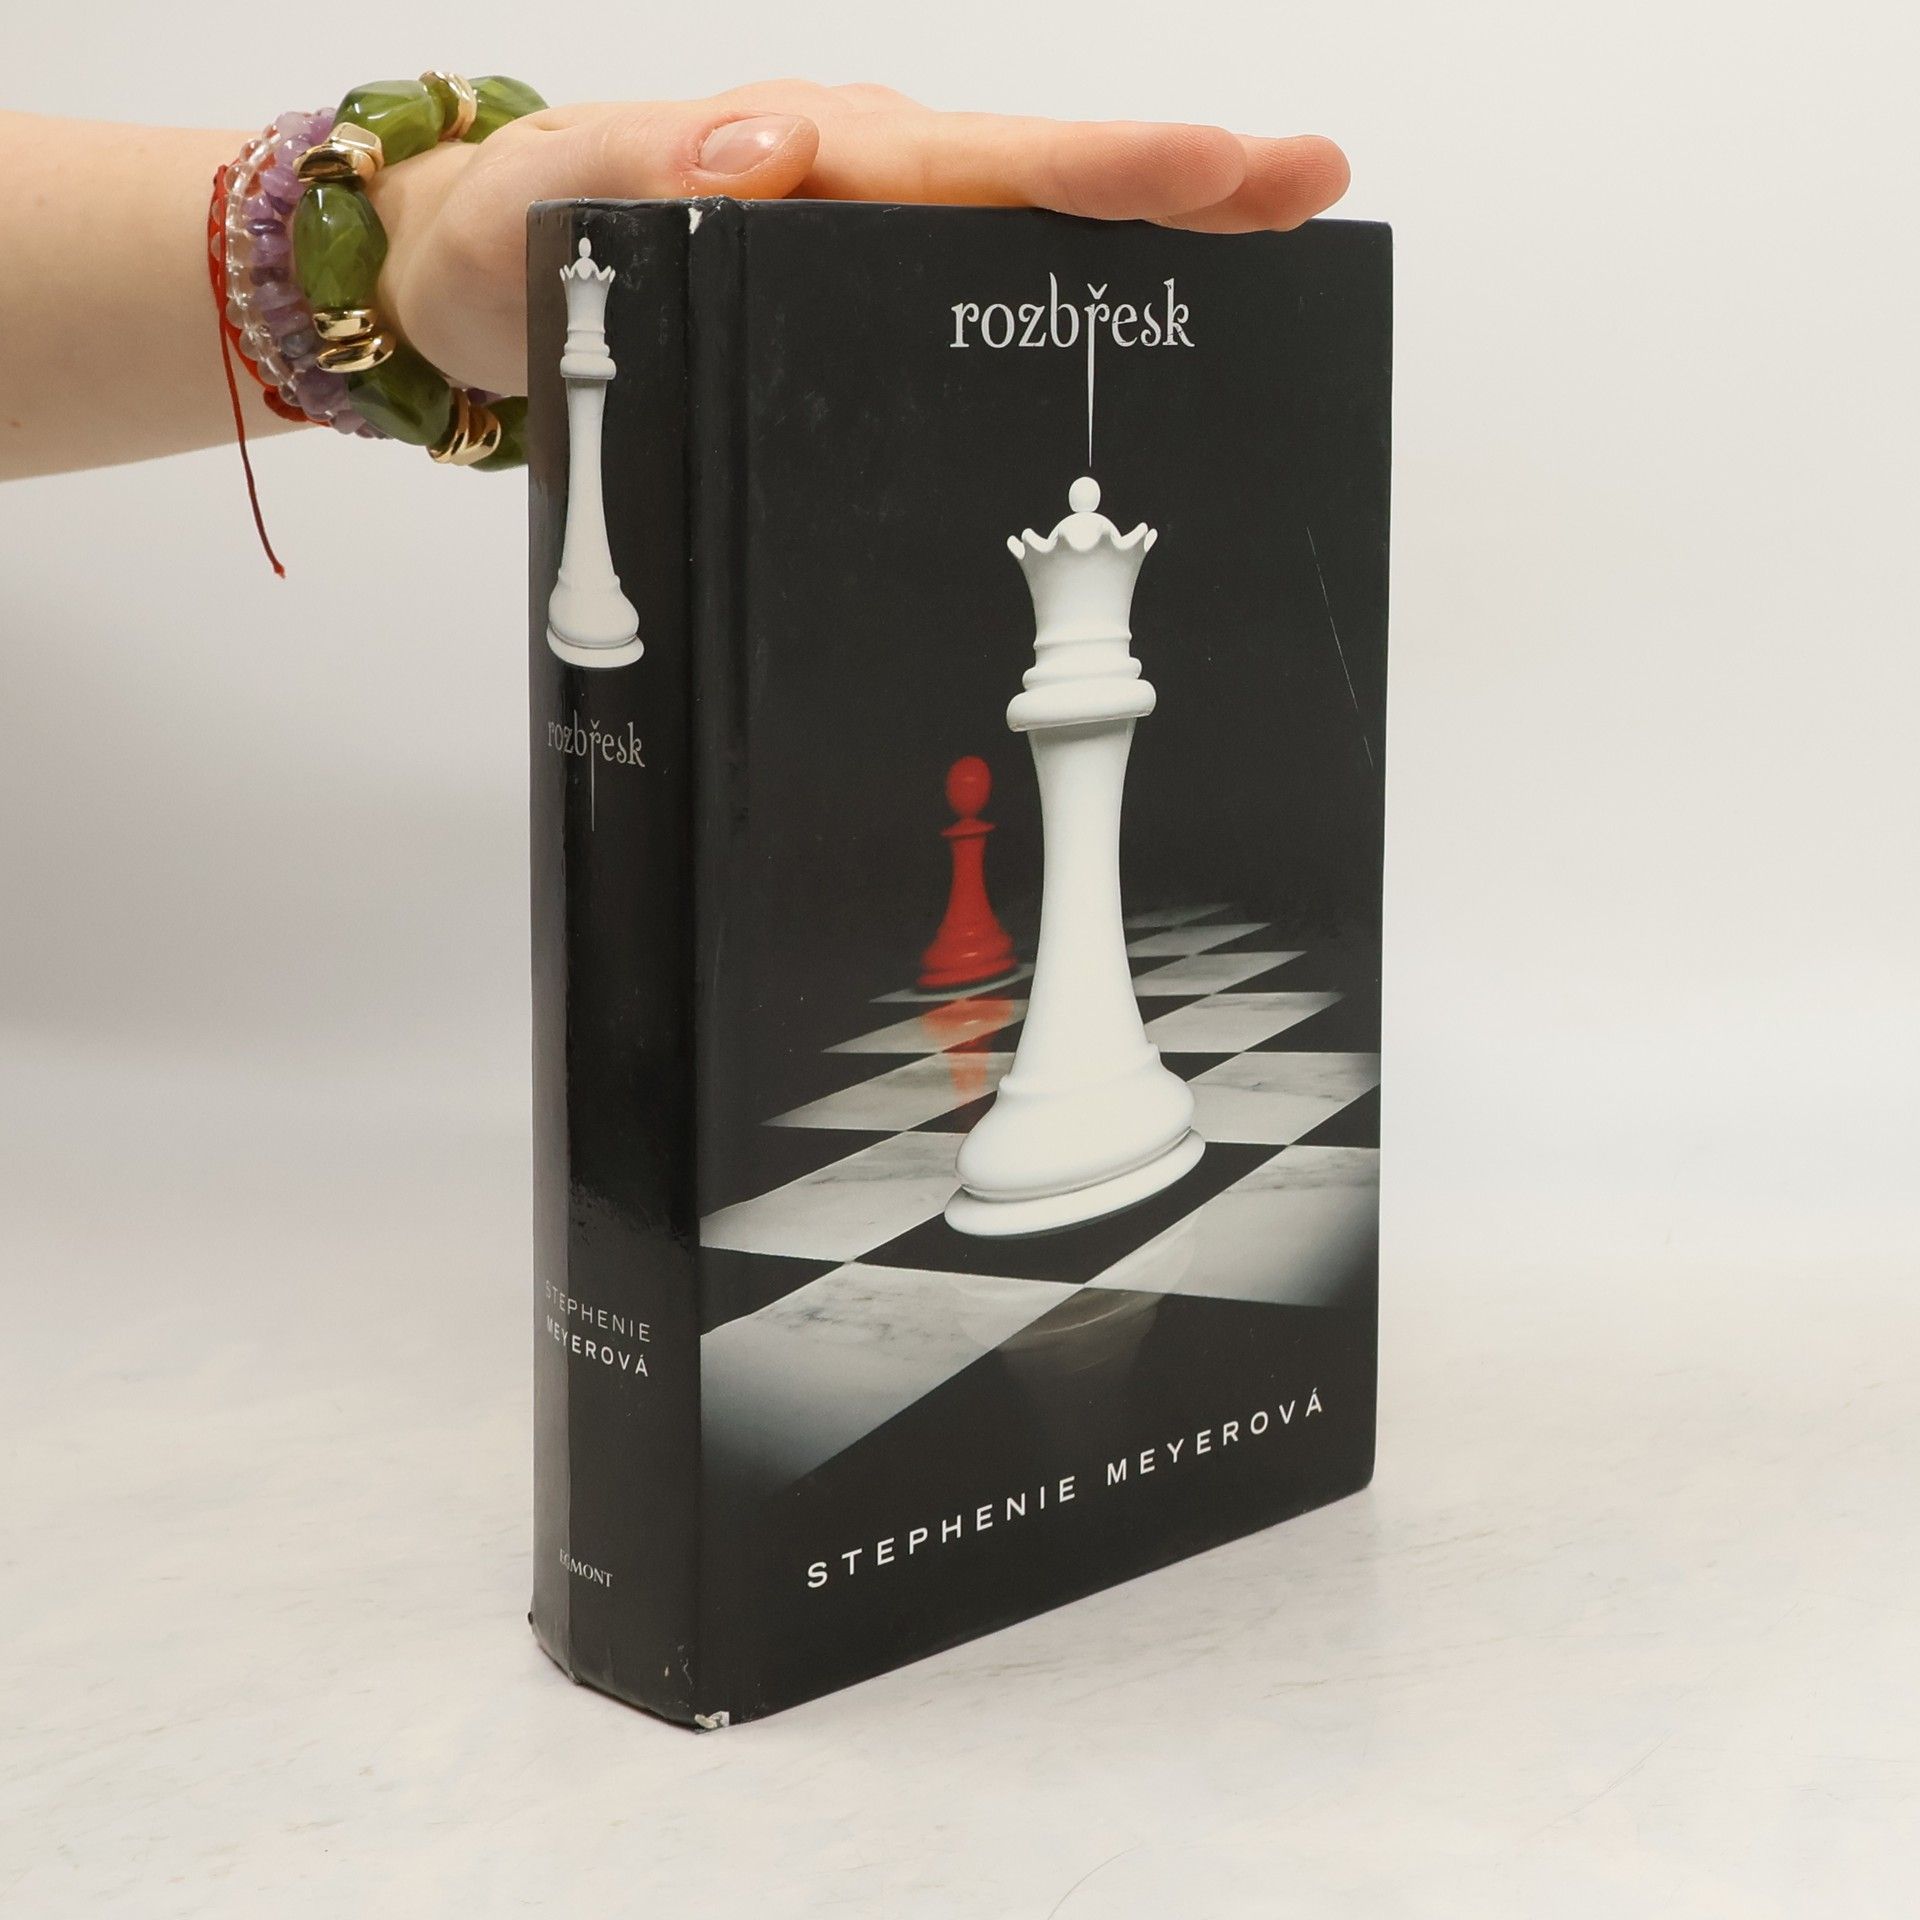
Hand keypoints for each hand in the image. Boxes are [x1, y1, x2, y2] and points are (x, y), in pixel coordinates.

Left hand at [370, 83, 1349, 396]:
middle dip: (1179, 185)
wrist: (467, 284)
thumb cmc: (519, 237)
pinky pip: (965, 292)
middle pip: (1040, 185)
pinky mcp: (846, 300)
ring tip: (1271, 243)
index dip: (1103, 170)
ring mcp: (864, 246)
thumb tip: (769, 154)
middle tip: (1311, 187)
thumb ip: (655, 174)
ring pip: (1021, 235)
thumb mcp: (568, 197)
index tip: (1216, 172)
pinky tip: (1128, 323)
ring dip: (1148, 240)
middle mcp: (861, 190)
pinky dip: (1061, 295)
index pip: (980, 165)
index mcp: (816, 157)